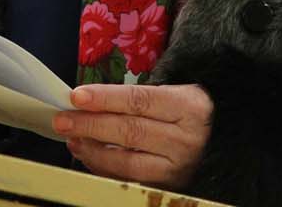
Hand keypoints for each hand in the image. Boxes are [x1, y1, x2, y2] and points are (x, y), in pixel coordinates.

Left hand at [53, 82, 211, 188]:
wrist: (219, 140)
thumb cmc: (185, 112)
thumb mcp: (172, 95)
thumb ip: (135, 99)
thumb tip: (86, 102)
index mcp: (188, 106)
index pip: (139, 100)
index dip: (106, 98)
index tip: (77, 96)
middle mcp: (185, 139)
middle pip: (130, 131)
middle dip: (91, 124)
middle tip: (63, 119)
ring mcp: (178, 167)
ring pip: (126, 161)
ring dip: (92, 149)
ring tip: (71, 138)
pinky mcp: (168, 186)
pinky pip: (128, 179)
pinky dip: (103, 167)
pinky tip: (88, 155)